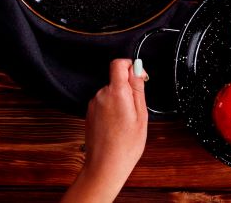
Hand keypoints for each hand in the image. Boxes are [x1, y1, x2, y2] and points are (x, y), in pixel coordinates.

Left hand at [61, 59, 147, 202]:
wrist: (105, 166)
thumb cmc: (126, 145)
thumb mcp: (141, 115)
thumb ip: (138, 89)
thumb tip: (137, 69)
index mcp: (116, 92)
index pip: (119, 63)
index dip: (131, 66)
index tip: (140, 78)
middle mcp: (101, 94)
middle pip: (116, 79)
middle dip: (128, 89)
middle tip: (136, 111)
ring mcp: (93, 104)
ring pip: (111, 92)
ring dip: (120, 101)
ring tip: (126, 123)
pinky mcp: (89, 112)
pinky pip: (104, 103)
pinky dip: (112, 109)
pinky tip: (117, 127)